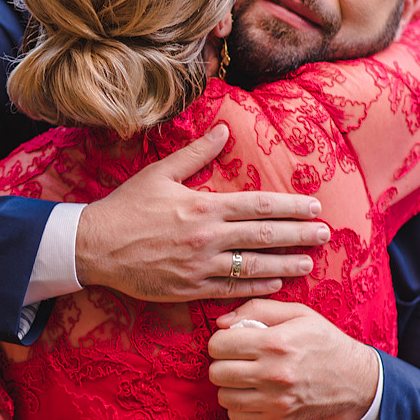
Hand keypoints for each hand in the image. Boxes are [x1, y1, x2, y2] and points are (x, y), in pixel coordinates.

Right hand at [75, 125, 328, 300]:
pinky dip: (257, 286)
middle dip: (299, 235)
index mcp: (203, 206)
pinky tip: (276, 283)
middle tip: (325, 234)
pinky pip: (232, 289)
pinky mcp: (190, 288)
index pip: (259, 205)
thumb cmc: (125, 207)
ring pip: (254, 266)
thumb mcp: (159, 174)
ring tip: (308, 262)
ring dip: (286, 263)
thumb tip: (223, 131)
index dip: (291, 207)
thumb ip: (195, 154)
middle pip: (265, 235)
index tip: (314, 207)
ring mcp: (200, 266)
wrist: (94, 246)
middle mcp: (207, 237)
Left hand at [207, 299, 378, 419]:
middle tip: (235, 359)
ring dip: (228, 386)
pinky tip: (251, 393)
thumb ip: (256, 309)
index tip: (231, 341)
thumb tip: (221, 322)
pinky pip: (237, 417)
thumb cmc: (325, 343)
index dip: (220, 341)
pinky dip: (238, 405)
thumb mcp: (298, 314)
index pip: (219, 345)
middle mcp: (273, 374)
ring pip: (224, 396)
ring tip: (242, 377)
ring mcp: (275, 400)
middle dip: (221, 363)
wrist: (357, 381)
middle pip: (217, 372)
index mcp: (275, 343)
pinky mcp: (278, 419)